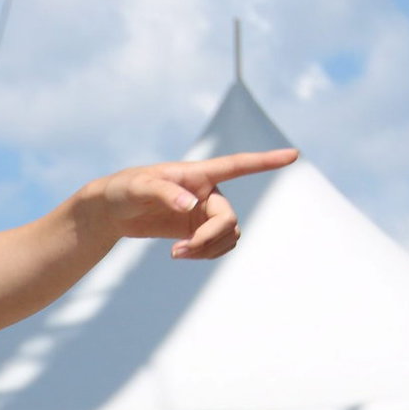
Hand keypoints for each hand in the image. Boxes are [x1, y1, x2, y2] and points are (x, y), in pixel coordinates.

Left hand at [84, 148, 297, 261]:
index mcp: (198, 174)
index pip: (237, 165)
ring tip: (177, 254)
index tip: (294, 155)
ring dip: (208, 250)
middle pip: (228, 219)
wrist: (113, 210)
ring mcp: (205, 213)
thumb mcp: (138, 188)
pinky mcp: (199, 230)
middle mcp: (208, 192)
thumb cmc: (124, 189)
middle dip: (209, 239)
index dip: (266, 161)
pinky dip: (206, 255)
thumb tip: (190, 205)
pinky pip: (219, 246)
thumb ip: (164, 192)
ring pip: (229, 236)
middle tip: (181, 251)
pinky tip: (183, 255)